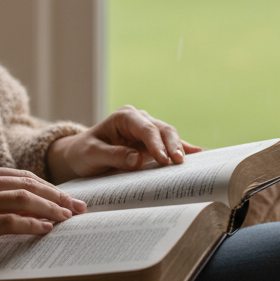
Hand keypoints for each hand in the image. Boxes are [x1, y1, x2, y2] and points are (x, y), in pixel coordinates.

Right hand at [0, 163, 86, 274]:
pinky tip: (45, 230)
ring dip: (50, 209)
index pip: (23, 176)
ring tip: (68, 219)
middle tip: (79, 208)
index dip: (50, 187)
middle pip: (29, 184)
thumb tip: (26, 206)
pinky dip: (31, 225)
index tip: (69, 199)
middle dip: (58, 196)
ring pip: (23, 199)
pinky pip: (9, 222)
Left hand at [46, 105, 201, 183]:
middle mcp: (139, 120)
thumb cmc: (84, 152)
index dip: (156, 144)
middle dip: (172, 145)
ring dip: (178, 149)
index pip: (145, 128)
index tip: (163, 160)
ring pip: (169, 136)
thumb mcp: (92, 154)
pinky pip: (169, 145)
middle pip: (162, 130)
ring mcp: (147, 131)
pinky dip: (182, 149)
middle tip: (178, 163)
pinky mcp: (152, 143)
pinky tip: (197, 153)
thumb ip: (112, 155)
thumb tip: (136, 159)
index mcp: (124, 117)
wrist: (81, 155)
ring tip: (187, 163)